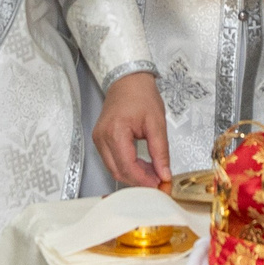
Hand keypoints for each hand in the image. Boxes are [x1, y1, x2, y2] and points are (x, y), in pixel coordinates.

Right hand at [91, 71, 172, 188]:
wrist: (128, 80)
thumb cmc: (141, 95)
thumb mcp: (157, 122)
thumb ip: (161, 151)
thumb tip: (164, 174)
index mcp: (115, 132)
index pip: (127, 167)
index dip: (143, 180)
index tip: (159, 184)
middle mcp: (102, 138)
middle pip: (118, 172)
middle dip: (139, 180)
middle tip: (158, 180)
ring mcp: (98, 139)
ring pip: (114, 169)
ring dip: (133, 175)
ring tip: (152, 171)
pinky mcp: (100, 140)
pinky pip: (112, 161)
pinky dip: (127, 166)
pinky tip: (142, 164)